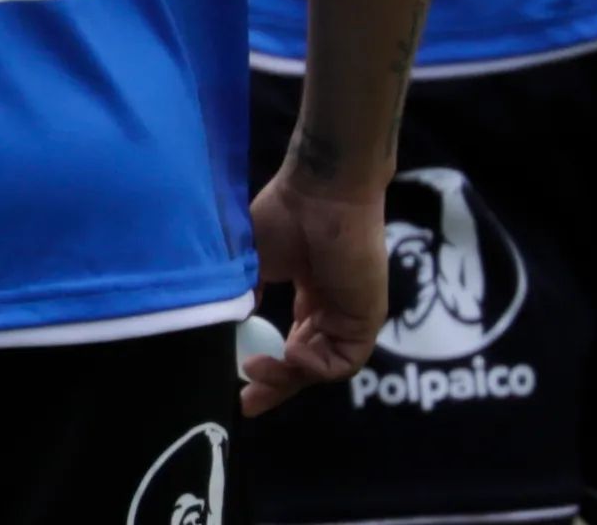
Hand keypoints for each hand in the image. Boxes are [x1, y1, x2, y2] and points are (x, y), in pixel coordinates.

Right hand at [244, 152, 389, 413]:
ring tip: (257, 368)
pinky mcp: (366, 319)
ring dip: (287, 376)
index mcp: (307, 296)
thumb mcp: (252, 264)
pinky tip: (291, 357)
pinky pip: (342, 362)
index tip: (239, 382)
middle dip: (275, 387)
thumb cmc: (285, 217)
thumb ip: (246, 298)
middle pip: (305, 364)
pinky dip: (315, 368)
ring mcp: (349, 316)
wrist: (320, 194)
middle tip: (247, 402)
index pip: (290, 345)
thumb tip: (229, 327)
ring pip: (320, 367)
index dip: (267, 369)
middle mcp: (329, 310)